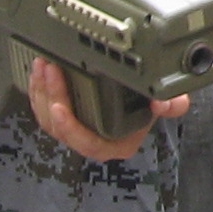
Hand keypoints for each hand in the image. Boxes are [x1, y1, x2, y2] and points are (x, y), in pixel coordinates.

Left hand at [24, 54, 182, 163]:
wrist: (145, 104)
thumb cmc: (152, 107)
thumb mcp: (170, 105)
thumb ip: (173, 105)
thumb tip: (162, 103)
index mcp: (115, 145)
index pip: (88, 144)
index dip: (70, 128)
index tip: (61, 108)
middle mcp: (92, 142)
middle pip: (61, 127)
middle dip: (51, 97)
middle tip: (51, 70)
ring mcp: (76, 130)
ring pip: (48, 118)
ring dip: (41, 91)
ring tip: (43, 66)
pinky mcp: (65, 118)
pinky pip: (44, 111)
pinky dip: (38, 91)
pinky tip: (39, 73)